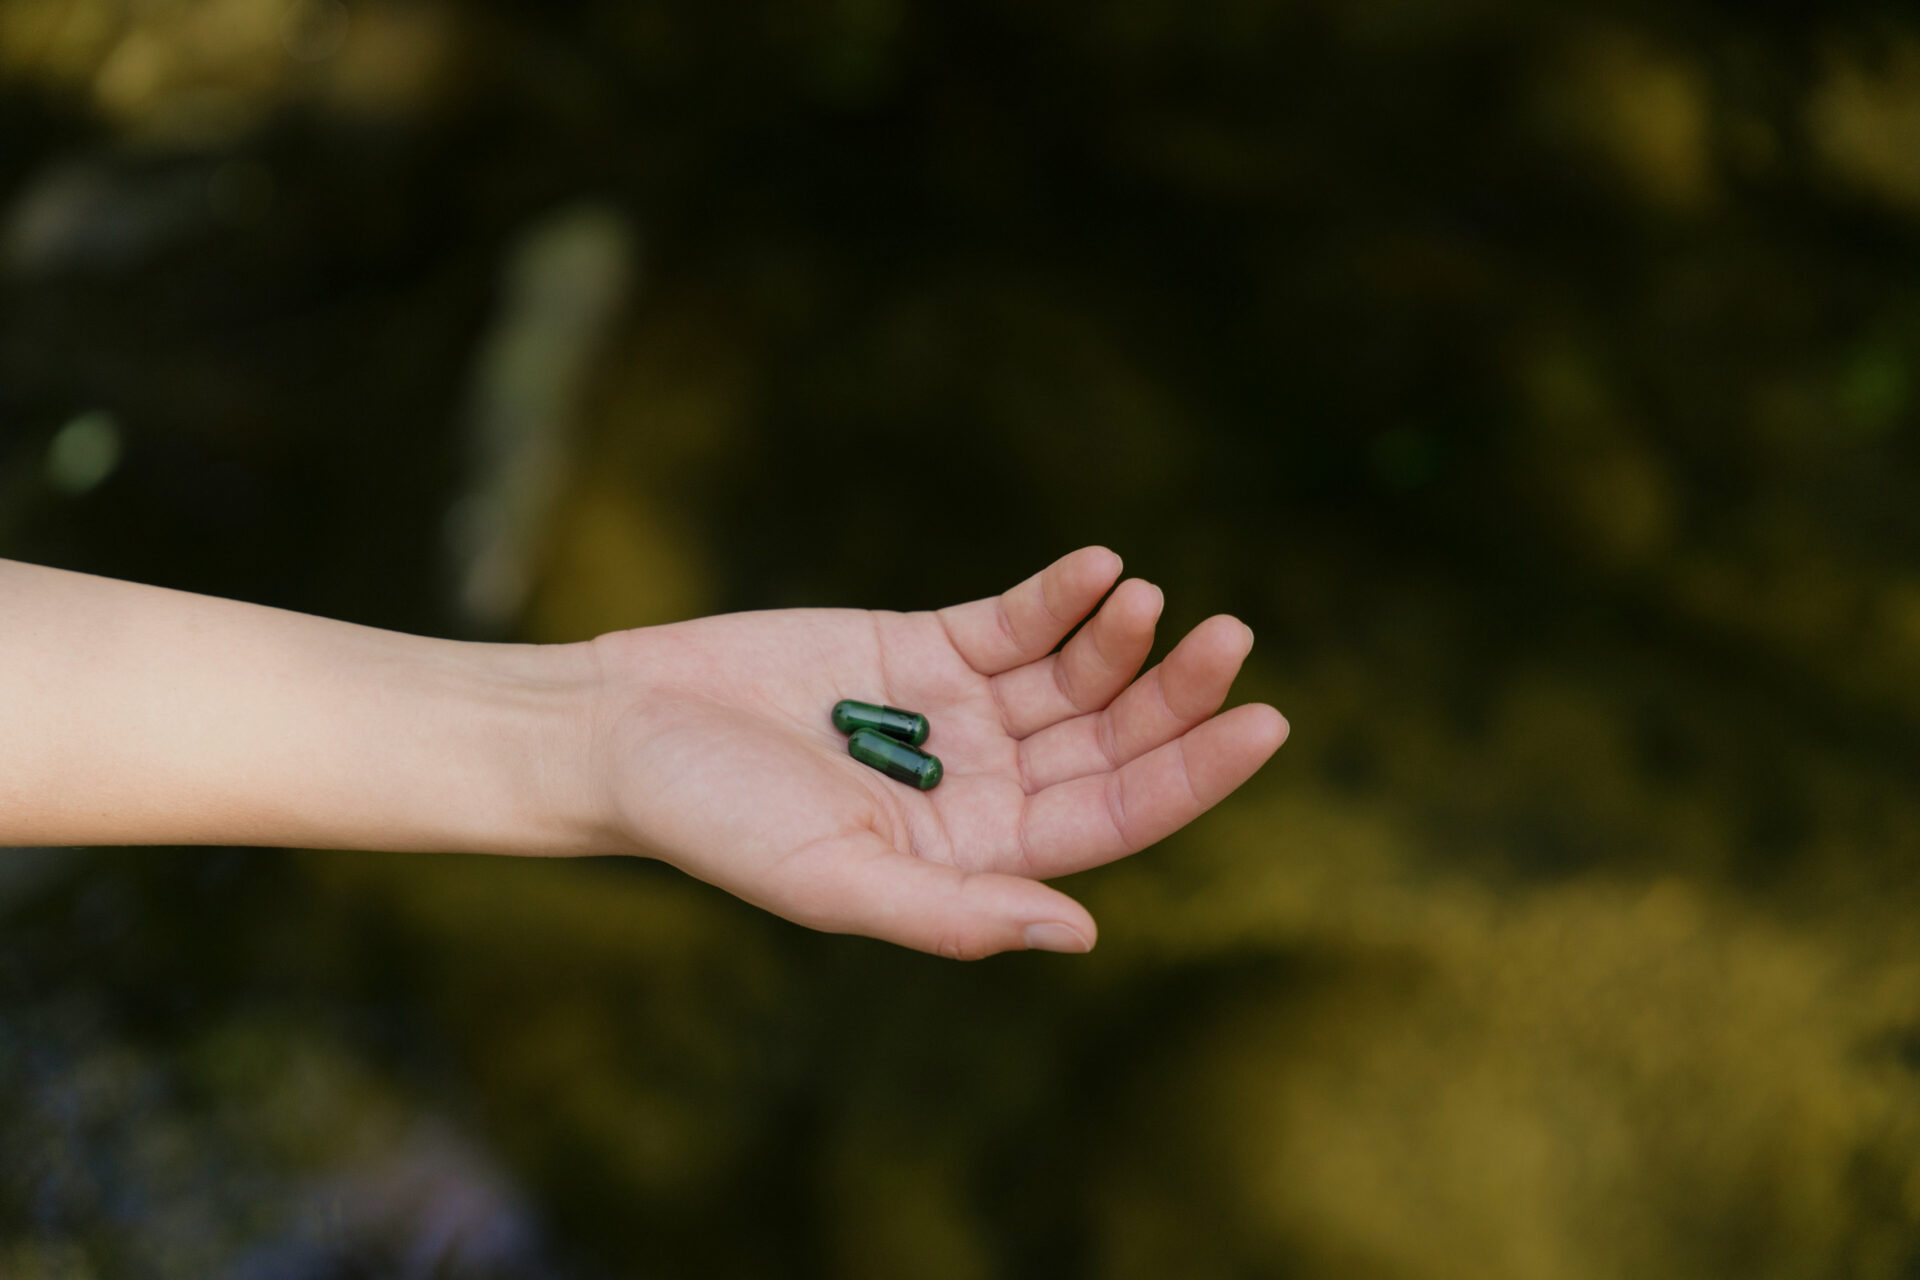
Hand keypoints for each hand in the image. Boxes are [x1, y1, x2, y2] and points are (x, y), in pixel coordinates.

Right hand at [587, 548, 1287, 958]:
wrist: (624, 729)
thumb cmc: (715, 821)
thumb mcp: (831, 881)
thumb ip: (952, 912)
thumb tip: (1081, 934)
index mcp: (975, 858)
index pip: (1112, 818)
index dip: (1189, 775)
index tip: (1262, 725)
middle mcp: (981, 787)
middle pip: (1108, 741)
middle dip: (1175, 696)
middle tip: (1232, 638)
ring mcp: (956, 713)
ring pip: (1073, 675)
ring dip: (1120, 637)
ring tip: (1145, 596)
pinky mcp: (921, 646)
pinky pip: (1014, 620)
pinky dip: (1059, 595)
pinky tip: (1099, 568)